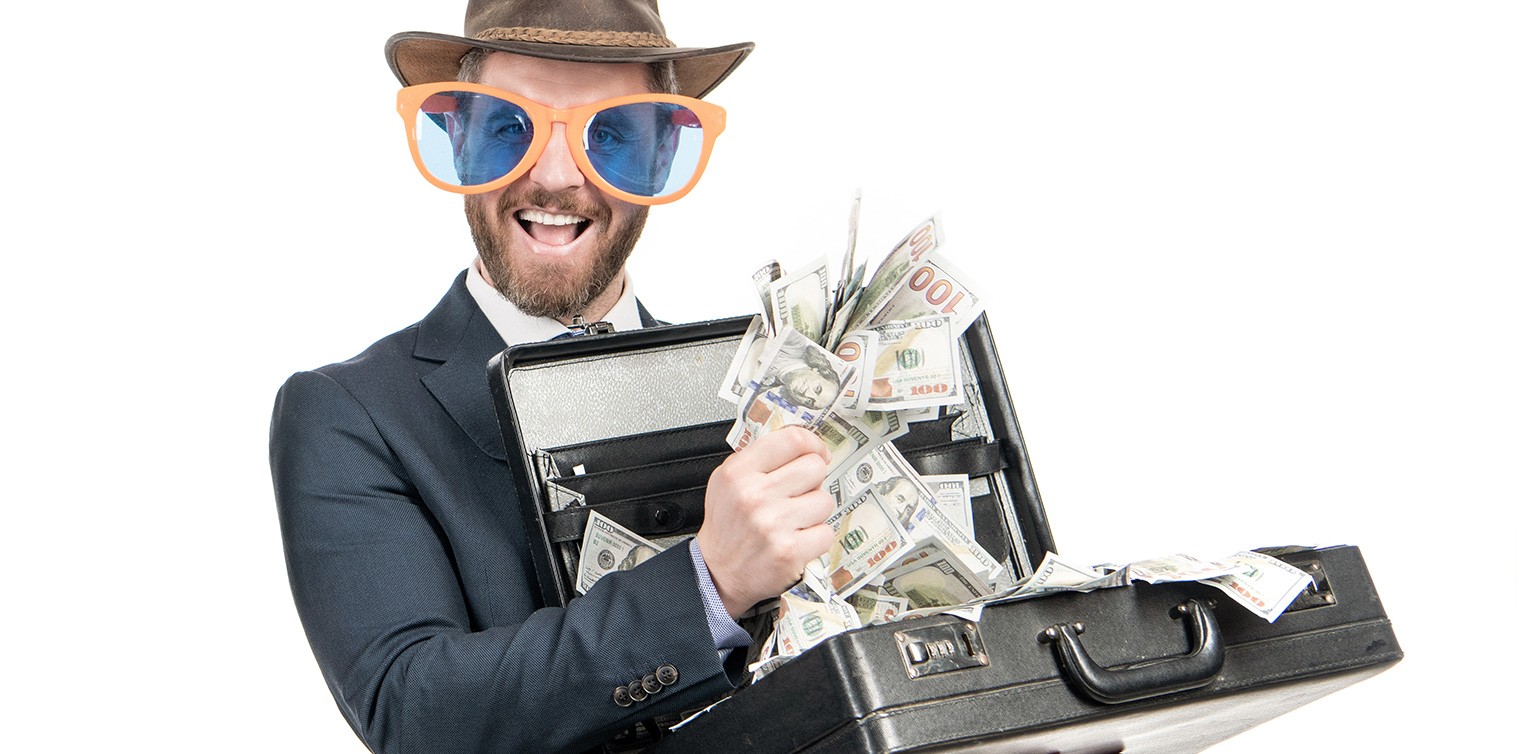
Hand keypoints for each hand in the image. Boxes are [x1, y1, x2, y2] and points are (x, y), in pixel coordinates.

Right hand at [696, 426, 836, 617]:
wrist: (716, 573)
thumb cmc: (728, 526)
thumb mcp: (728, 481)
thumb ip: (761, 457)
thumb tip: (804, 443)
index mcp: (738, 472)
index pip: (792, 440)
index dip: (813, 444)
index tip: (818, 453)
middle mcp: (754, 496)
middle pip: (815, 467)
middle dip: (812, 481)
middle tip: (798, 495)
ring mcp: (773, 524)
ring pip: (825, 500)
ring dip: (814, 512)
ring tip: (794, 521)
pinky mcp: (789, 551)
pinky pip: (826, 532)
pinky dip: (816, 538)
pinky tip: (796, 540)